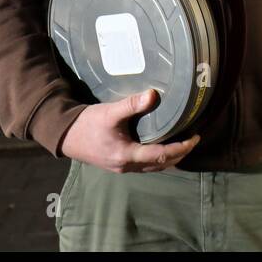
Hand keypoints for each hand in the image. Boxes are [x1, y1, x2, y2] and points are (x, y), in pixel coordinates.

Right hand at [59, 89, 199, 172]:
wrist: (65, 136)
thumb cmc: (87, 124)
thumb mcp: (110, 112)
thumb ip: (132, 104)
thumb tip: (153, 94)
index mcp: (126, 155)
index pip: (161, 155)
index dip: (181, 148)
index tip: (195, 138)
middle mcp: (127, 166)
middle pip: (161, 165)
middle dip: (180, 154)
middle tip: (194, 140)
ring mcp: (123, 168)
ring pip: (154, 168)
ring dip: (171, 158)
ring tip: (184, 144)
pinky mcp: (119, 164)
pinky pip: (145, 166)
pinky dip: (159, 159)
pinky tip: (163, 148)